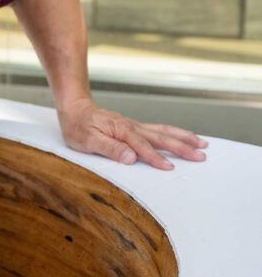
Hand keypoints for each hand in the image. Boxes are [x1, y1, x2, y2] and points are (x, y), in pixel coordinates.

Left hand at [58, 98, 207, 170]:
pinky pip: (158, 130)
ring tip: (202, 143)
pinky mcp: (134, 127)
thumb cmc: (78, 126)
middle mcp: (131, 127)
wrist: (75, 108)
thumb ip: (109, 149)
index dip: (156, 158)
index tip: (170, 168)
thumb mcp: (87, 140)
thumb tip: (130, 158)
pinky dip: (173, 133)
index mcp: (121, 131)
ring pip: (163, 131)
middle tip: (201, 155)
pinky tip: (181, 136)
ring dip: (183, 137)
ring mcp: (134, 126)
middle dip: (182, 147)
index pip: (142, 147)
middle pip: (161, 137)